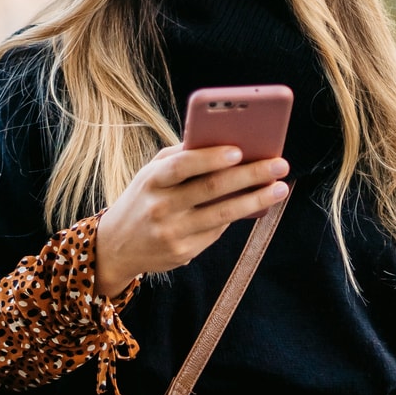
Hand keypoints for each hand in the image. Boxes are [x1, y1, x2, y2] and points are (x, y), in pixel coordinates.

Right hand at [92, 145, 288, 297]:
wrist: (116, 246)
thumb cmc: (143, 198)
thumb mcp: (150, 174)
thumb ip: (180, 158)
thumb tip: (223, 142)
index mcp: (151, 180)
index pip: (181, 166)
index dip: (210, 158)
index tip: (239, 150)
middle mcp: (161, 207)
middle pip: (210, 189)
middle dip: (249, 175)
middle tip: (279, 164)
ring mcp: (172, 232)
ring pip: (222, 214)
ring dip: (255, 199)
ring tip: (279, 188)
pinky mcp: (183, 252)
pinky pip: (217, 231)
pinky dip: (237, 215)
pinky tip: (256, 204)